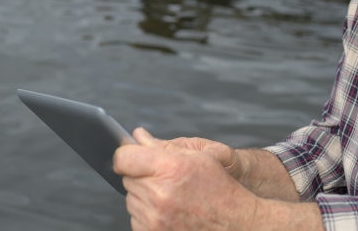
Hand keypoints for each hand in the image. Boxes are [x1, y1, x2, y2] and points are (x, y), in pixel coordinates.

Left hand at [114, 128, 259, 230]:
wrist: (232, 223)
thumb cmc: (218, 189)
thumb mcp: (197, 157)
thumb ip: (162, 145)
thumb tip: (138, 136)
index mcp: (170, 168)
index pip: (124, 158)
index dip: (125, 155)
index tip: (130, 157)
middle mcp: (159, 194)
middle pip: (128, 179)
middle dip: (141, 176)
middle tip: (165, 178)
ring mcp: (154, 218)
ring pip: (131, 199)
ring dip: (144, 196)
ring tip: (170, 196)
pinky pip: (135, 219)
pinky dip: (147, 214)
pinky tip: (168, 211)